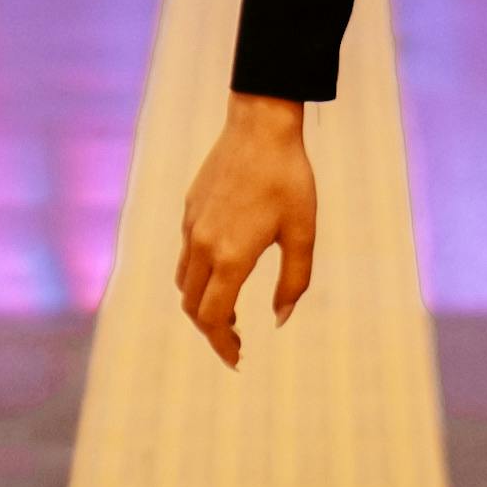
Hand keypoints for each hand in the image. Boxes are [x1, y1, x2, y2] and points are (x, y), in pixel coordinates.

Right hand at [178, 100, 315, 366]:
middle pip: (192, 307)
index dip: (222, 345)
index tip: (237, 359)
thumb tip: (280, 319)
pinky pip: (185, 256)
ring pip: (184, 282)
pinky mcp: (189, 211)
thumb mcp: (302, 233)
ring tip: (228, 312)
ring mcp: (191, 227)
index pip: (213, 318)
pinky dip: (198, 277)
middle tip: (236, 342)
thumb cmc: (288, 179)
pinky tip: (223, 271)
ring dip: (201, 305)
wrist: (259, 127)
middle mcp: (203, 246)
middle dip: (211, 331)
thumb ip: (294, 282)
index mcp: (231, 256)